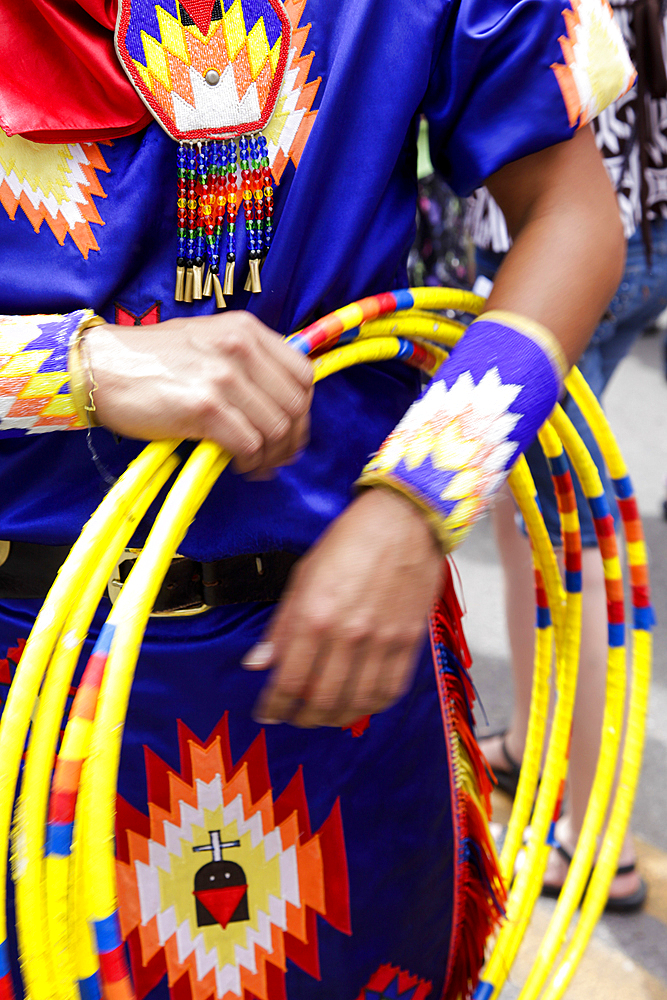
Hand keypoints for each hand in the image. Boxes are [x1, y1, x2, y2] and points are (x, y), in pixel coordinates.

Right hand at [86, 312, 312, 473]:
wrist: (99, 367)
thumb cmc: (149, 360)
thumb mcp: (206, 341)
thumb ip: (244, 362)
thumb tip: (276, 404)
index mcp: (246, 329)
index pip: (303, 374)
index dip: (303, 410)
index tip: (291, 430)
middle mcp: (240, 347)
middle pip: (295, 406)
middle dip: (291, 440)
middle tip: (276, 458)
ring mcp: (224, 376)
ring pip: (277, 429)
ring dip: (271, 456)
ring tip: (256, 466)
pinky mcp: (205, 406)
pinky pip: (249, 445)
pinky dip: (249, 462)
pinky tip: (237, 465)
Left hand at [242, 487, 442, 726]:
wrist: (405, 520)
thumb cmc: (350, 540)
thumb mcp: (304, 574)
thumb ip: (281, 625)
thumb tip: (258, 663)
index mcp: (315, 616)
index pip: (289, 680)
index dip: (274, 705)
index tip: (266, 712)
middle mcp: (348, 635)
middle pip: (322, 700)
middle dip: (302, 717)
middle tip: (293, 717)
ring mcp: (382, 641)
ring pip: (357, 703)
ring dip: (335, 718)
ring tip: (323, 715)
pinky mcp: (409, 641)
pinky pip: (390, 690)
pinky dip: (371, 706)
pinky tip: (359, 703)